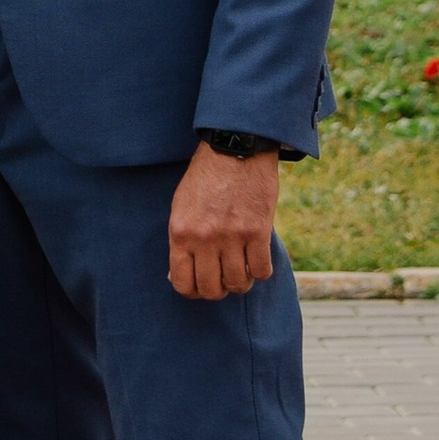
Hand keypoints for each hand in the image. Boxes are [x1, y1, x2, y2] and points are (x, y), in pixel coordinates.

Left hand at [167, 141, 278, 301]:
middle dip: (218, 290)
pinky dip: (261, 271)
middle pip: (212, 290)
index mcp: (180, 233)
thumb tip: (176, 277)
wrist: (234, 148)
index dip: (193, 291)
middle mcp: (204, 238)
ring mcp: (232, 235)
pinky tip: (257, 259)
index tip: (201, 285)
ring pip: (238, 284)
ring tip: (241, 269)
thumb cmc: (205, 178)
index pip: (183, 284)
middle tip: (223, 279)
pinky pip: (262, 270)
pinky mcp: (258, 230)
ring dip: (241, 282)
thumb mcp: (180, 207)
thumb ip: (180, 242)